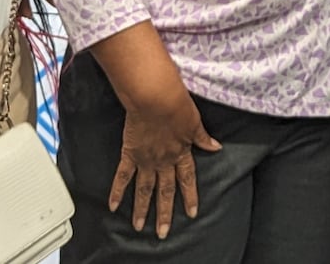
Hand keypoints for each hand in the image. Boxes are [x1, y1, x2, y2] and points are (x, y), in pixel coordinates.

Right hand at [109, 86, 220, 238]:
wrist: (155, 97)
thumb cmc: (177, 104)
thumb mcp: (195, 121)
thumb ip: (203, 137)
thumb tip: (216, 146)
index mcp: (181, 152)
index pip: (187, 179)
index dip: (190, 196)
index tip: (192, 213)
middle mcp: (164, 161)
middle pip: (165, 191)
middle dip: (165, 213)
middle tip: (163, 233)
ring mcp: (146, 160)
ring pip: (144, 189)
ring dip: (142, 209)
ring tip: (139, 226)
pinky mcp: (130, 153)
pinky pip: (122, 176)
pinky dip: (117, 191)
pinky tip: (113, 205)